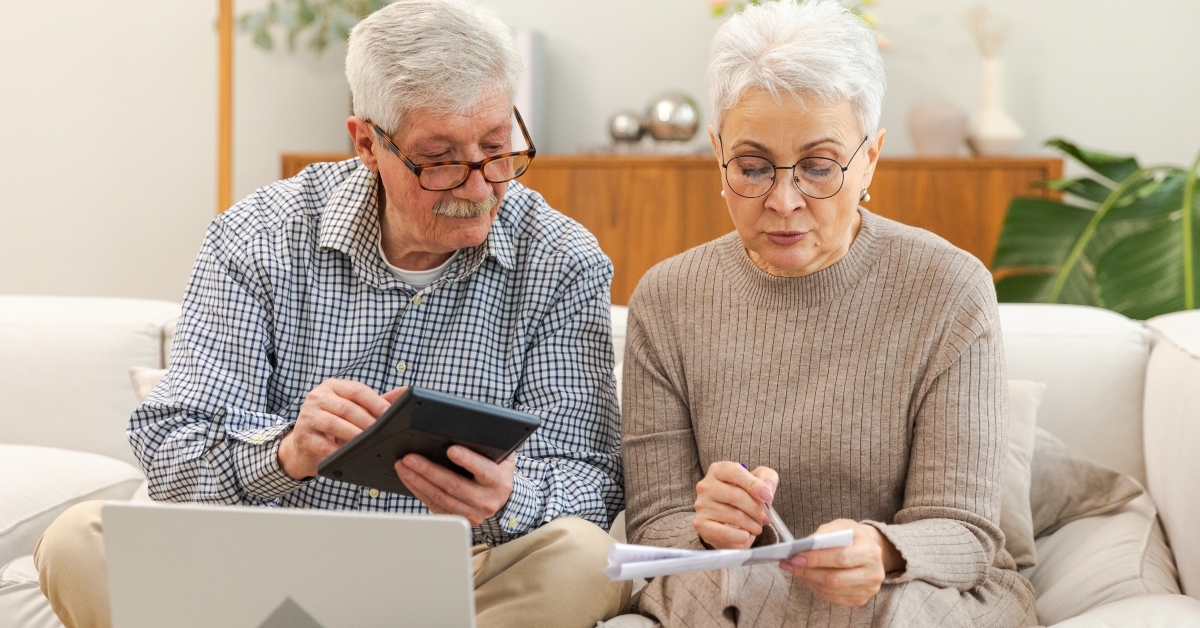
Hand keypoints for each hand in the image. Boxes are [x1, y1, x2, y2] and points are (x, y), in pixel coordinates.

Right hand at [278, 380, 405, 479]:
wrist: (303, 444)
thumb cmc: (333, 423)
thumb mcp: (353, 409)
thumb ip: (377, 401)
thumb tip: (404, 392)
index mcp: (333, 386)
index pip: (357, 390)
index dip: (375, 402)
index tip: (389, 413)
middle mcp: (318, 397)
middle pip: (347, 407)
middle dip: (367, 421)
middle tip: (382, 433)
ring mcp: (308, 415)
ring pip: (334, 424)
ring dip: (354, 435)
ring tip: (368, 443)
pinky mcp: (302, 435)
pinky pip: (322, 444)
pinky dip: (337, 451)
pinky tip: (348, 456)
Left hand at [394, 446, 515, 525]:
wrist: (499, 496)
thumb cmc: (496, 469)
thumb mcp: (499, 455)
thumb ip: (487, 445)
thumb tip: (466, 431)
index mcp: (498, 481)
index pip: (483, 470)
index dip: (467, 460)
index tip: (451, 450)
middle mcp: (486, 500)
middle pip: (454, 485)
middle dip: (429, 470)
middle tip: (410, 458)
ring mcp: (471, 513)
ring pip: (439, 497)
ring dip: (417, 481)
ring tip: (403, 466)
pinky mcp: (456, 518)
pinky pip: (433, 505)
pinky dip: (418, 491)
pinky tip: (409, 479)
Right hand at [693, 461, 778, 549]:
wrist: (728, 521)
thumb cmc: (744, 496)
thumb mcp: (759, 481)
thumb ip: (767, 478)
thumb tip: (767, 489)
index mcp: (718, 470)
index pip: (734, 472)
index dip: (753, 484)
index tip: (768, 497)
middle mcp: (706, 486)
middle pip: (735, 495)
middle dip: (756, 509)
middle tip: (766, 518)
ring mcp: (702, 505)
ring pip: (733, 515)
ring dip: (751, 524)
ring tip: (757, 527)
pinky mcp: (701, 524)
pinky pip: (725, 533)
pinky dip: (741, 536)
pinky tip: (746, 535)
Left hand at [780, 519, 904, 606]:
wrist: (870, 549)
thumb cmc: (853, 536)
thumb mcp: (841, 526)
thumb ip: (824, 534)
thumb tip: (803, 547)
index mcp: (871, 551)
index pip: (840, 558)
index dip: (816, 559)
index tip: (795, 557)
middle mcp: (873, 573)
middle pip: (834, 579)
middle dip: (808, 572)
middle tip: (789, 565)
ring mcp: (868, 589)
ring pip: (831, 591)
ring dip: (809, 581)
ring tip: (795, 570)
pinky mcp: (860, 599)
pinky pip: (833, 598)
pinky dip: (816, 588)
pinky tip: (808, 578)